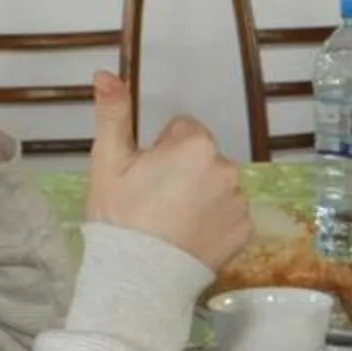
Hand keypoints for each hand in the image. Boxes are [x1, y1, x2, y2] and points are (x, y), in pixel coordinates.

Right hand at [85, 81, 250, 272]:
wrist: (138, 277)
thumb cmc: (120, 217)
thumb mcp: (108, 162)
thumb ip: (113, 113)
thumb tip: (106, 73)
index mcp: (196, 145)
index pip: (183, 131)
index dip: (161, 151)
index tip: (147, 175)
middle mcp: (227, 168)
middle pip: (203, 158)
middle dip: (184, 171)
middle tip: (156, 201)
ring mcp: (239, 202)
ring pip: (217, 186)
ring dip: (201, 195)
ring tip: (172, 222)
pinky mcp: (245, 231)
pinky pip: (230, 215)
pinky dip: (214, 222)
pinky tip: (190, 237)